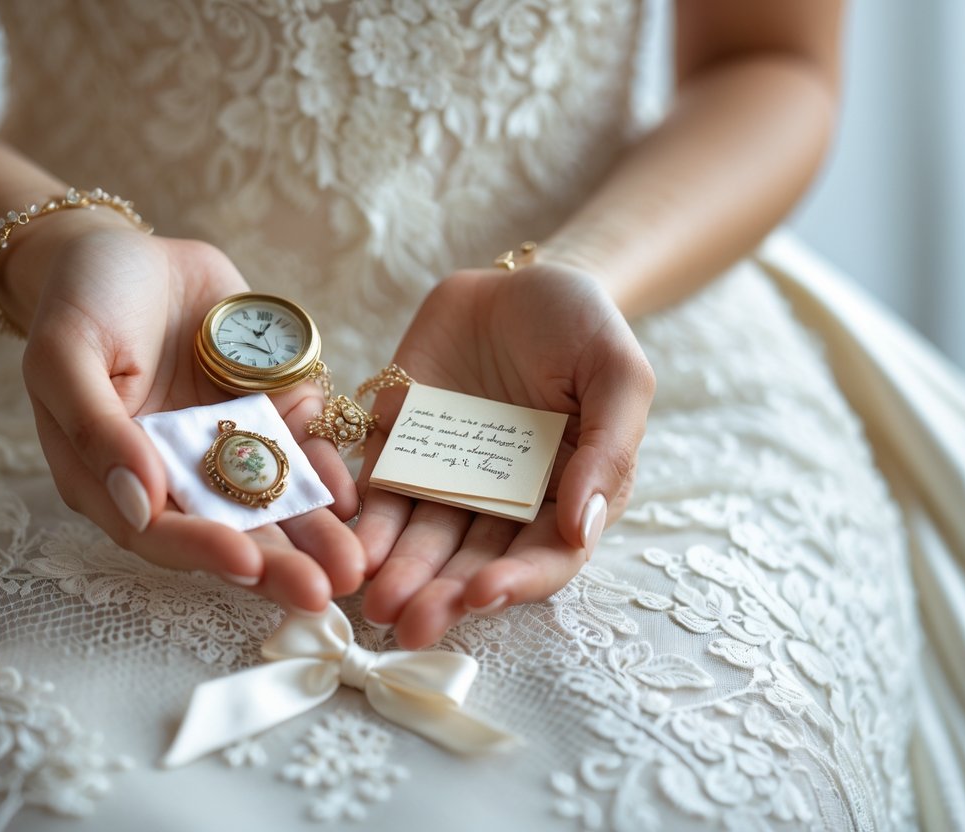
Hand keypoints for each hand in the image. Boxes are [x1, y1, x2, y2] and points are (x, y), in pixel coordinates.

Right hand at [5, 212, 363, 610]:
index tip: (245, 563)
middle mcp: (176, 475)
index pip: (160, 530)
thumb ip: (96, 430)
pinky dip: (328, 471)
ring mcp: (226, 447)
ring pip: (275, 503)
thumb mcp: (66, 354)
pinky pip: (304, 449)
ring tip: (355, 566)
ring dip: (315, 535)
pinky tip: (353, 495)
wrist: (130, 250)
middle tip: (321, 592)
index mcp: (115, 476)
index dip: (201, 549)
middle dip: (275, 566)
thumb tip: (138, 505)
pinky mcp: (268, 413)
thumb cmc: (81, 300)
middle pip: (228, 532)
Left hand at [356, 263, 654, 646]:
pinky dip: (364, 521)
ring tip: (371, 601)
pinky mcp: (399, 449)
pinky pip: (379, 491)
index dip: (517, 581)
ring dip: (398, 573)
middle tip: (408, 624)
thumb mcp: (617, 373)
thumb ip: (608, 447)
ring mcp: (447, 478)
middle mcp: (503, 501)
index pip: (544, 555)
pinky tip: (347, 547)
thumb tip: (585, 528)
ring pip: (421, 538)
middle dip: (442, 594)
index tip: (483, 593)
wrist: (515, 280)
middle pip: (474, 561)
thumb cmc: (581, 325)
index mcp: (565, 495)